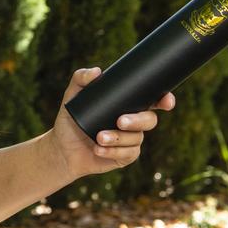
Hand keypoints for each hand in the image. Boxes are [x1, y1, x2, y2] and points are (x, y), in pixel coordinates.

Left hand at [50, 67, 174, 177]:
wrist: (62, 148)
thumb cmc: (71, 120)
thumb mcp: (73, 97)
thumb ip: (81, 79)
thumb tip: (97, 71)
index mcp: (127, 105)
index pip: (152, 100)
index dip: (164, 100)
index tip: (166, 101)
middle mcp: (133, 122)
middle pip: (149, 120)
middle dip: (138, 121)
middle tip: (120, 121)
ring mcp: (130, 140)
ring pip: (137, 138)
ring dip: (118, 138)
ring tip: (99, 137)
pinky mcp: (124, 157)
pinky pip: (128, 154)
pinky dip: (113, 151)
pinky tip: (99, 149)